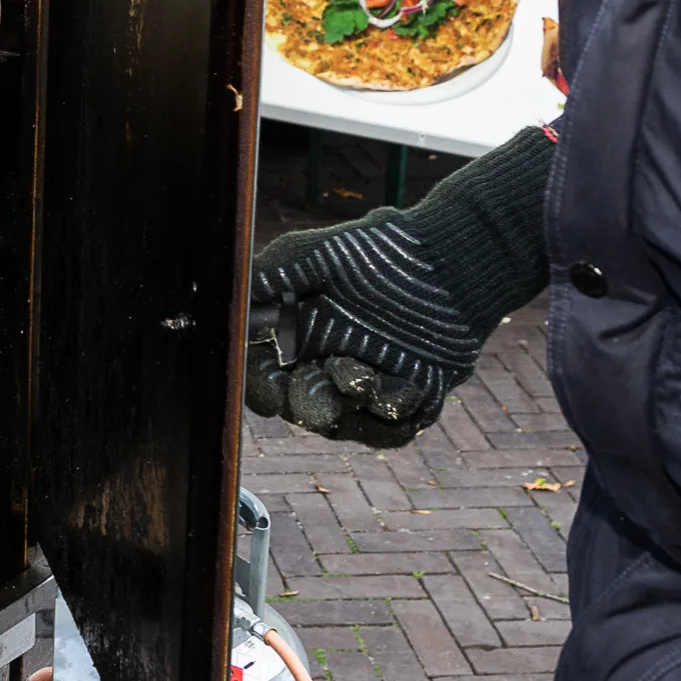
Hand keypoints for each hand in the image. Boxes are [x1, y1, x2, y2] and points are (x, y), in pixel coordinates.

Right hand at [240, 127, 555, 446]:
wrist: (452, 259)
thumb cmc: (381, 251)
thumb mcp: (316, 254)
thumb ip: (271, 275)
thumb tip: (228, 297)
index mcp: (300, 334)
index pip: (265, 374)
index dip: (261, 385)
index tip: (269, 384)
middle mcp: (328, 363)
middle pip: (299, 405)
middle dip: (304, 404)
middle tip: (316, 394)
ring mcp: (369, 385)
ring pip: (343, 421)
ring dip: (347, 406)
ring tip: (363, 379)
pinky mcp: (409, 399)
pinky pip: (391, 430)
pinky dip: (391, 417)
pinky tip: (405, 389)